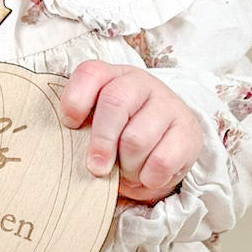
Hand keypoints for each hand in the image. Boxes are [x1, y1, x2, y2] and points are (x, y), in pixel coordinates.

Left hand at [58, 61, 203, 203]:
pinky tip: (147, 176)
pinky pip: (162, 160)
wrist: (165, 150)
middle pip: (115, 103)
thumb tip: (63, 147)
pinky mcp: (188, 132)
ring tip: (128, 170)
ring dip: (127, 165)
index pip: (90, 73)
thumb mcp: (97, 127)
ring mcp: (168, 105)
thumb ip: (80, 129)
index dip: (75, 100)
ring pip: (137, 138)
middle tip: (96, 168)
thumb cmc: (120, 138)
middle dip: (101, 142)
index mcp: (113, 77)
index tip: (70, 125)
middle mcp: (142, 84)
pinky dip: (148, 177)